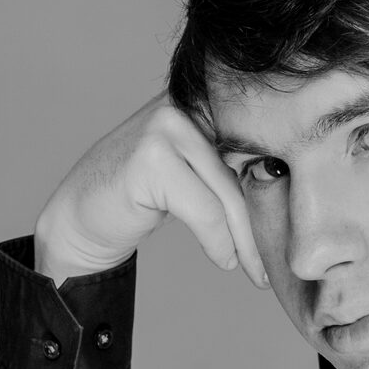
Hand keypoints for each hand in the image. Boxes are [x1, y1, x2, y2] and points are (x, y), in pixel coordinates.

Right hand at [33, 93, 267, 288]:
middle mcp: (182, 103)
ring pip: (228, 194)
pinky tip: (224, 261)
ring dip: (245, 241)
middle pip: (242, 172)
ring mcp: (164, 126)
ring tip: (253, 271)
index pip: (252, 142)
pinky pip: (206, 211)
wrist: (80, 217)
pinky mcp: (152, 159)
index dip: (273, 184)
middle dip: (259, 224)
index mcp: (196, 98)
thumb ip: (227, 163)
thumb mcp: (191, 170)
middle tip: (271, 264)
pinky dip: (219, 243)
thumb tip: (289, 182)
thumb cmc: (140, 195)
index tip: (288, 228)